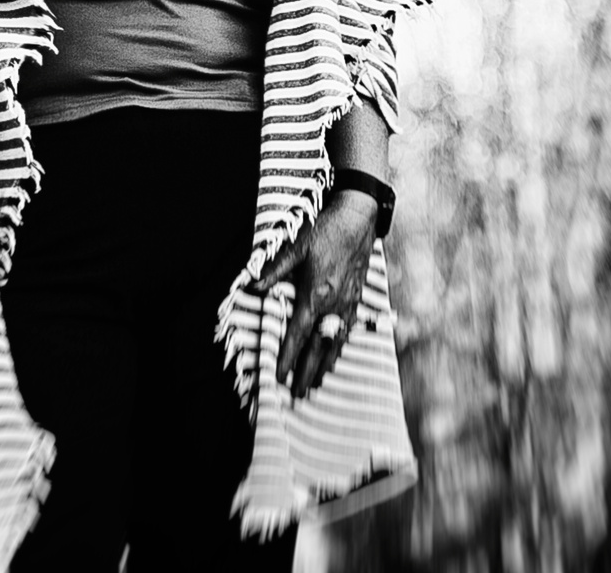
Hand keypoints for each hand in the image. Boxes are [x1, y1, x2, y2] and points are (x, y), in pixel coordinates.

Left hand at [254, 187, 377, 399]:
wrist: (358, 217)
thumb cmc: (325, 229)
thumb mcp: (295, 246)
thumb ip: (274, 270)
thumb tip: (252, 286)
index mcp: (314, 295)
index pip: (297, 335)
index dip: (286, 358)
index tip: (278, 377)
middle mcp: (332, 305)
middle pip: (318, 348)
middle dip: (307, 372)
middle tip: (298, 394)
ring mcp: (347, 303)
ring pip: (335, 343)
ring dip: (325, 365)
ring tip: (317, 383)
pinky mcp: (356, 297)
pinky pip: (347, 331)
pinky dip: (340, 347)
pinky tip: (336, 353)